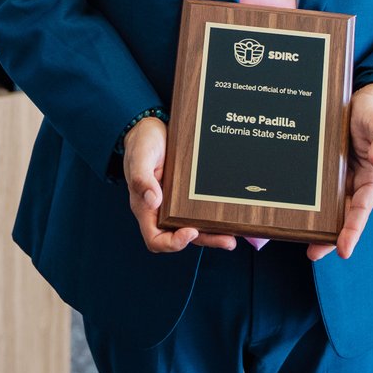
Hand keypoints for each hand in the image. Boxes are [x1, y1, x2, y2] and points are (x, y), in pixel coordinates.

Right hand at [123, 116, 235, 252]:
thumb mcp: (140, 157)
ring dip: (213, 235)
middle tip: (226, 240)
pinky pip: (199, 211)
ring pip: (194, 228)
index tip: (189, 232)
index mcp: (145, 208)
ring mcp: (174, 204)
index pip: (156, 239)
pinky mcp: (186, 195)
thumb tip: (153, 201)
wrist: (152, 129)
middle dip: (204, 241)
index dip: (172, 243)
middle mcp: (160, 211)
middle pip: (181, 237)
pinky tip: (228, 217)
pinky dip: (213, 218)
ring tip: (232, 237)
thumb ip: (142, 179)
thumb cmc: (141, 143)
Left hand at [307, 82, 372, 262]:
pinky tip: (294, 213)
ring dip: (318, 226)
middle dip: (331, 237)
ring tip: (302, 243)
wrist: (360, 102)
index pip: (363, 207)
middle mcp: (358, 183)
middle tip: (313, 253)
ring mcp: (342, 179)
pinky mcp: (328, 172)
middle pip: (345, 216)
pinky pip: (318, 192)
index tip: (344, 249)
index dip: (353, 229)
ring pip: (330, 208)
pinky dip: (309, 204)